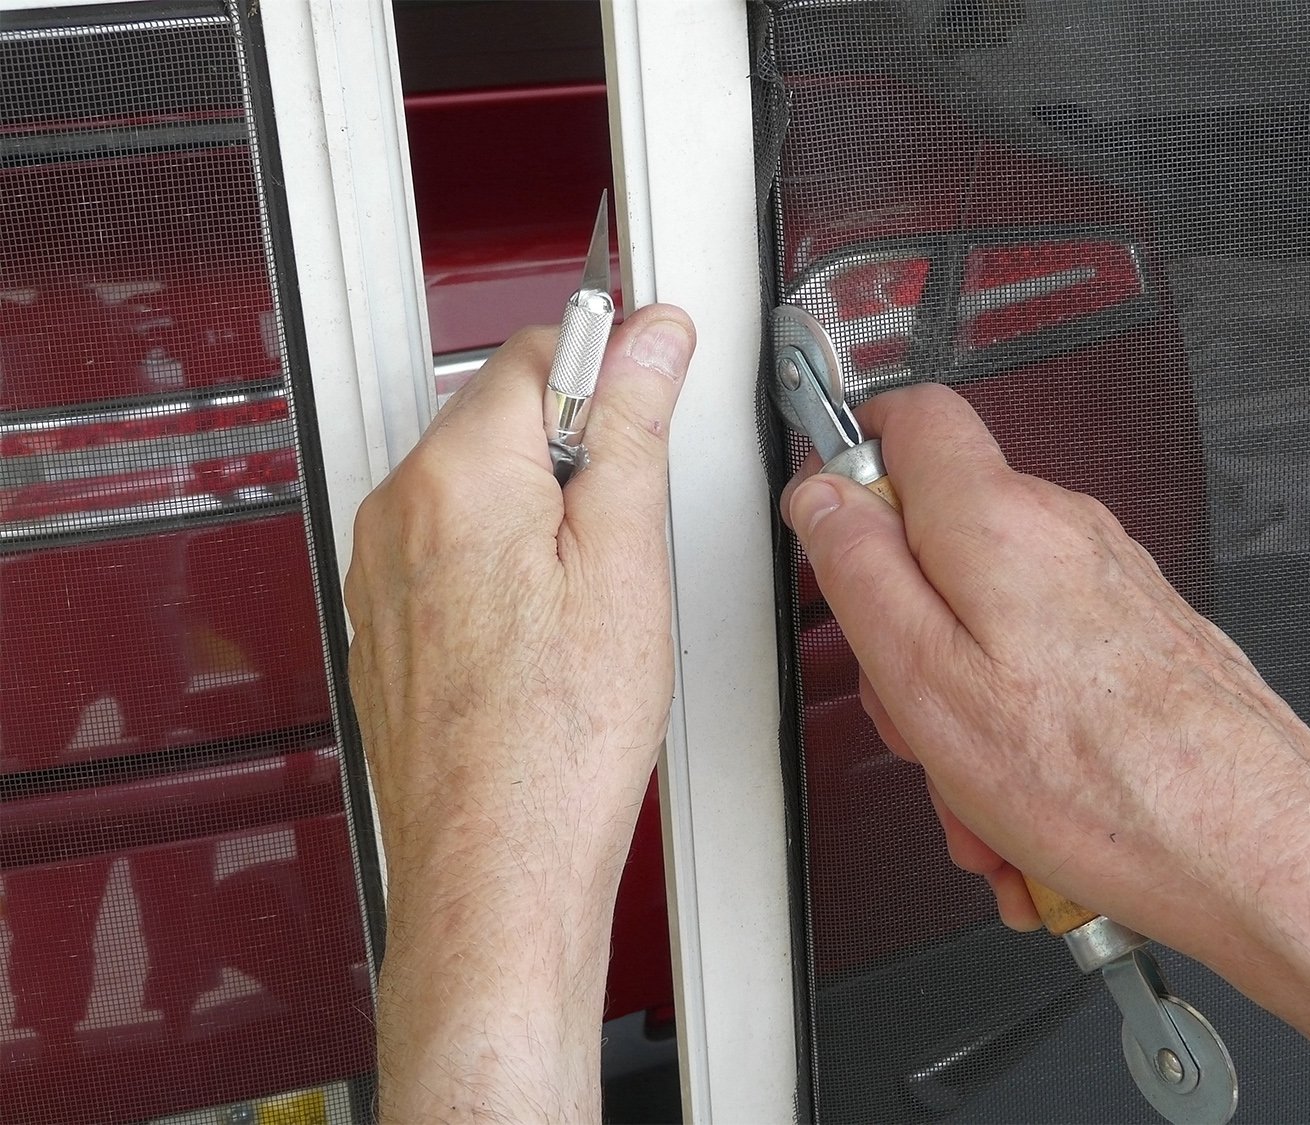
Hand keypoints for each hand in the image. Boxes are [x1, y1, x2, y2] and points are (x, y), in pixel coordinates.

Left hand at [345, 304, 694, 1120]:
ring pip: (479, 491)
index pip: (540, 353)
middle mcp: (399, 510)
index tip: (653, 392)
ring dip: (540, 513)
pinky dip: (502, 569)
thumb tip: (651, 340)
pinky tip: (545, 639)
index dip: (612, 367)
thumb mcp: (626, 560)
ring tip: (588, 603)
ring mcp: (383, 570)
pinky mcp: (386, 623)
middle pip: (504, 421)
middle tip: (627, 534)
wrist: (495, 861)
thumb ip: (633, 428)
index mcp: (457, 474)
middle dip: (574, 452)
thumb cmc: (556, 739)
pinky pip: (451, 555)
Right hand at [781, 383, 1309, 1122]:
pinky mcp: (1139, 635)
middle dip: (906, 633)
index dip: (854, 460)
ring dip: (963, 706)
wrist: (1259, 848)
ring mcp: (1110, 582)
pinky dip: (1020, 726)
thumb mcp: (925, 677)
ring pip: (989, 618)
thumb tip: (822, 497)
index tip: (832, 535)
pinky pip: (1045, 662)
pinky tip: (1025, 803)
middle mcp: (1064, 530)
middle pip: (941, 539)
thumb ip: (860, 569)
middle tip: (911, 714)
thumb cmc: (1104, 781)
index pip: (910, 417)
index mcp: (996, 522)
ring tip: (978, 796)